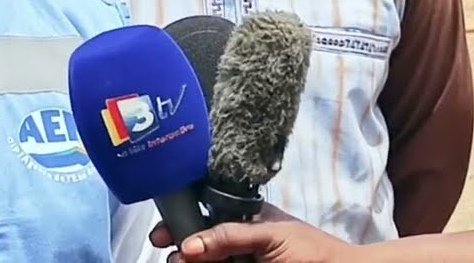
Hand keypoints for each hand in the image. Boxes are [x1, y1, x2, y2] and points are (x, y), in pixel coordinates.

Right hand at [148, 204, 357, 262]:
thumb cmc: (313, 252)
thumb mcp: (268, 236)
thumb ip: (228, 236)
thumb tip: (188, 246)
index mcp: (243, 219)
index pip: (203, 214)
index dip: (180, 222)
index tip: (161, 236)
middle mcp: (238, 242)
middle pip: (198, 241)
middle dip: (181, 247)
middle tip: (174, 255)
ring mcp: (242, 261)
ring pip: (206, 260)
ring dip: (191, 262)